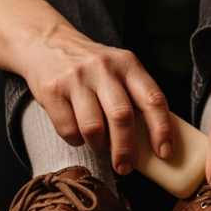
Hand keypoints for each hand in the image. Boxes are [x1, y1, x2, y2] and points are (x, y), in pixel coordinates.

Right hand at [21, 26, 173, 174]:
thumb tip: (152, 142)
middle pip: (122, 117)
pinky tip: (78, 132)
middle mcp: (103, 67)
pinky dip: (76, 140)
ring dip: (99, 146)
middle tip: (126, 167)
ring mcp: (75, 78)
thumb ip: (135, 96)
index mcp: (127, 64)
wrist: (46, 43)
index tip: (165, 152)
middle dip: (126, 150)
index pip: (152, 99)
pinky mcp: (52, 90)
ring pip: (93, 128)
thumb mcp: (118, 70)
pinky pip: (68, 130)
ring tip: (99, 145)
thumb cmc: (90, 67)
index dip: (162, 129)